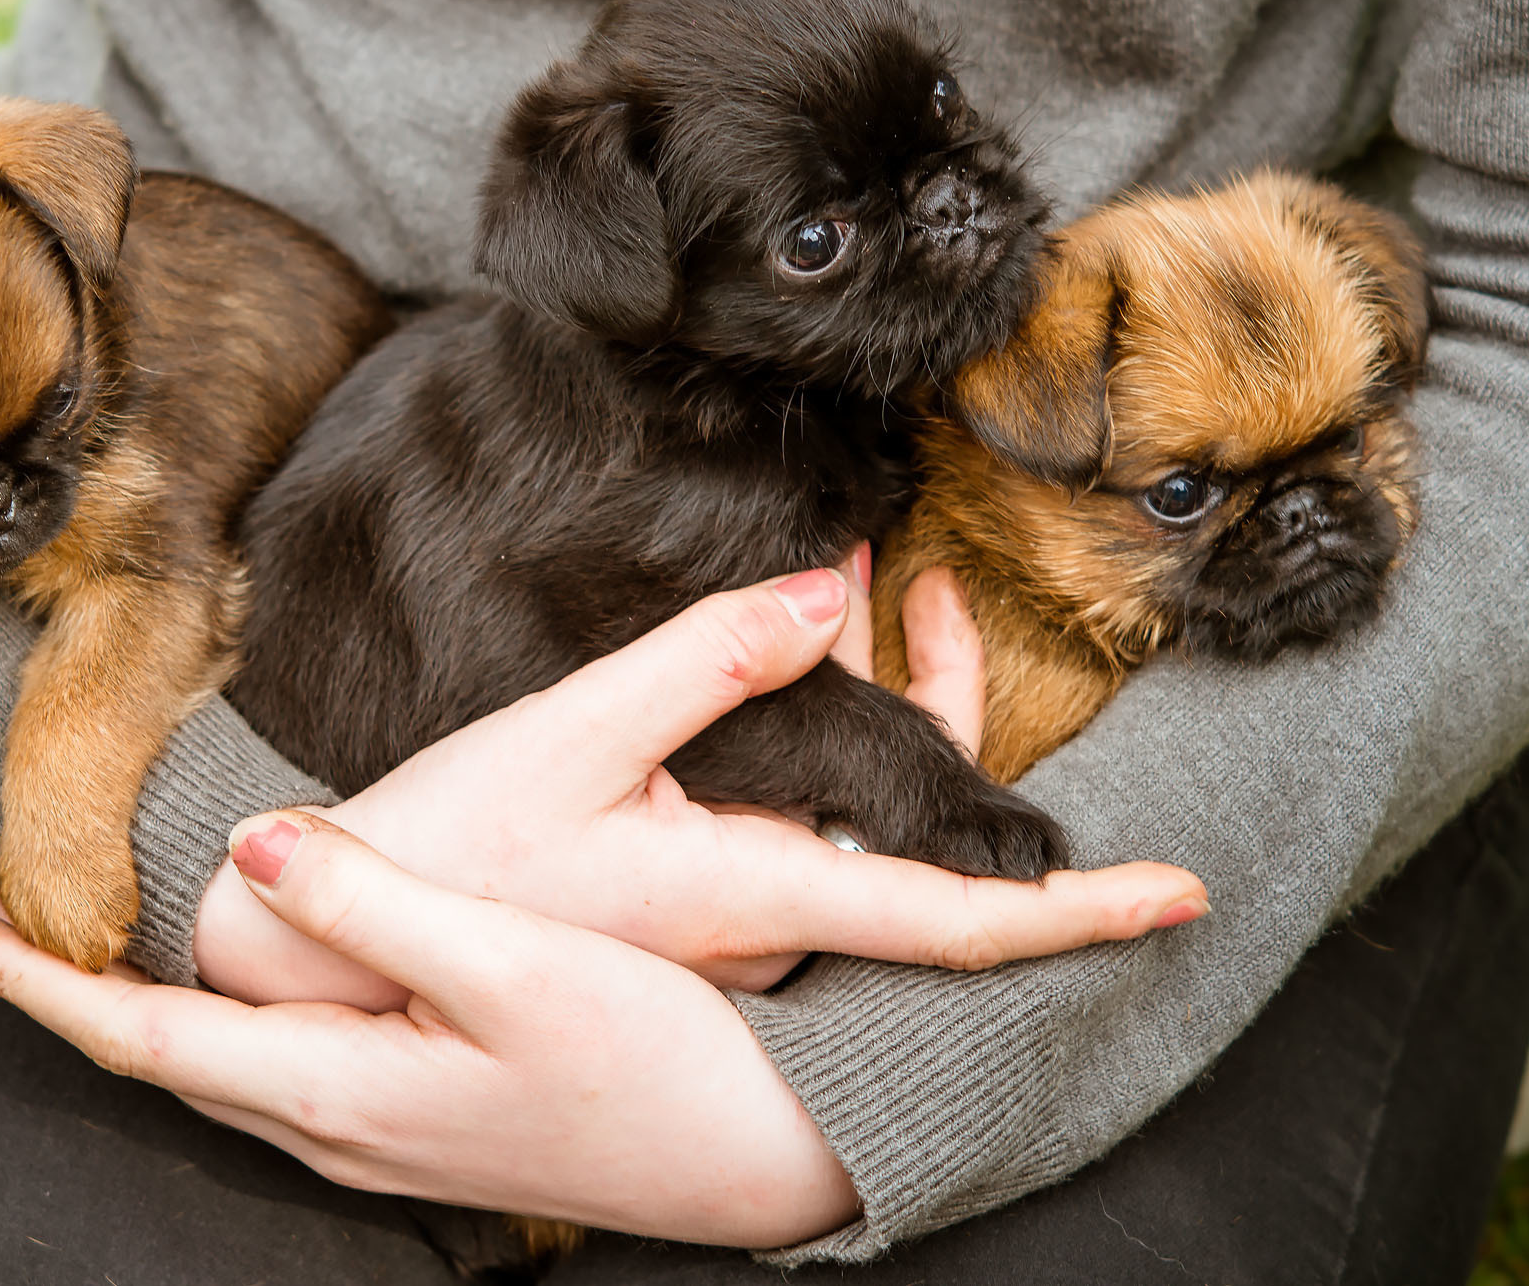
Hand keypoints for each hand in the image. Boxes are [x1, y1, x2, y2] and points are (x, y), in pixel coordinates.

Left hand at [0, 814, 865, 1246]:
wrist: (755, 1154)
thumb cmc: (649, 1059)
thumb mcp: (513, 966)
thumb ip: (372, 906)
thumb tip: (249, 850)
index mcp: (337, 1086)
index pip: (142, 1036)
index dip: (37, 978)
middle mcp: (337, 1126)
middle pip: (157, 1057)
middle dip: (59, 992)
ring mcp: (376, 1136)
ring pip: (212, 1068)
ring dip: (129, 1007)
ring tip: (71, 947)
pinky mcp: (418, 1121)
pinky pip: (270, 1070)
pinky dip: (211, 1021)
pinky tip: (224, 988)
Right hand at [193, 559, 1204, 1008]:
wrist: (342, 947)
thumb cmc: (450, 852)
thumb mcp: (574, 733)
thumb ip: (709, 657)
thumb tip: (826, 586)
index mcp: (755, 892)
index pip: (958, 913)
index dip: (1080, 909)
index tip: (1185, 897)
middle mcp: (759, 929)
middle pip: (917, 833)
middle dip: (953, 698)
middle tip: (940, 583)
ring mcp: (723, 931)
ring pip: (855, 821)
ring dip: (883, 701)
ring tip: (869, 582)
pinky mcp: (683, 911)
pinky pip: (796, 830)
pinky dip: (817, 740)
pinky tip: (783, 661)